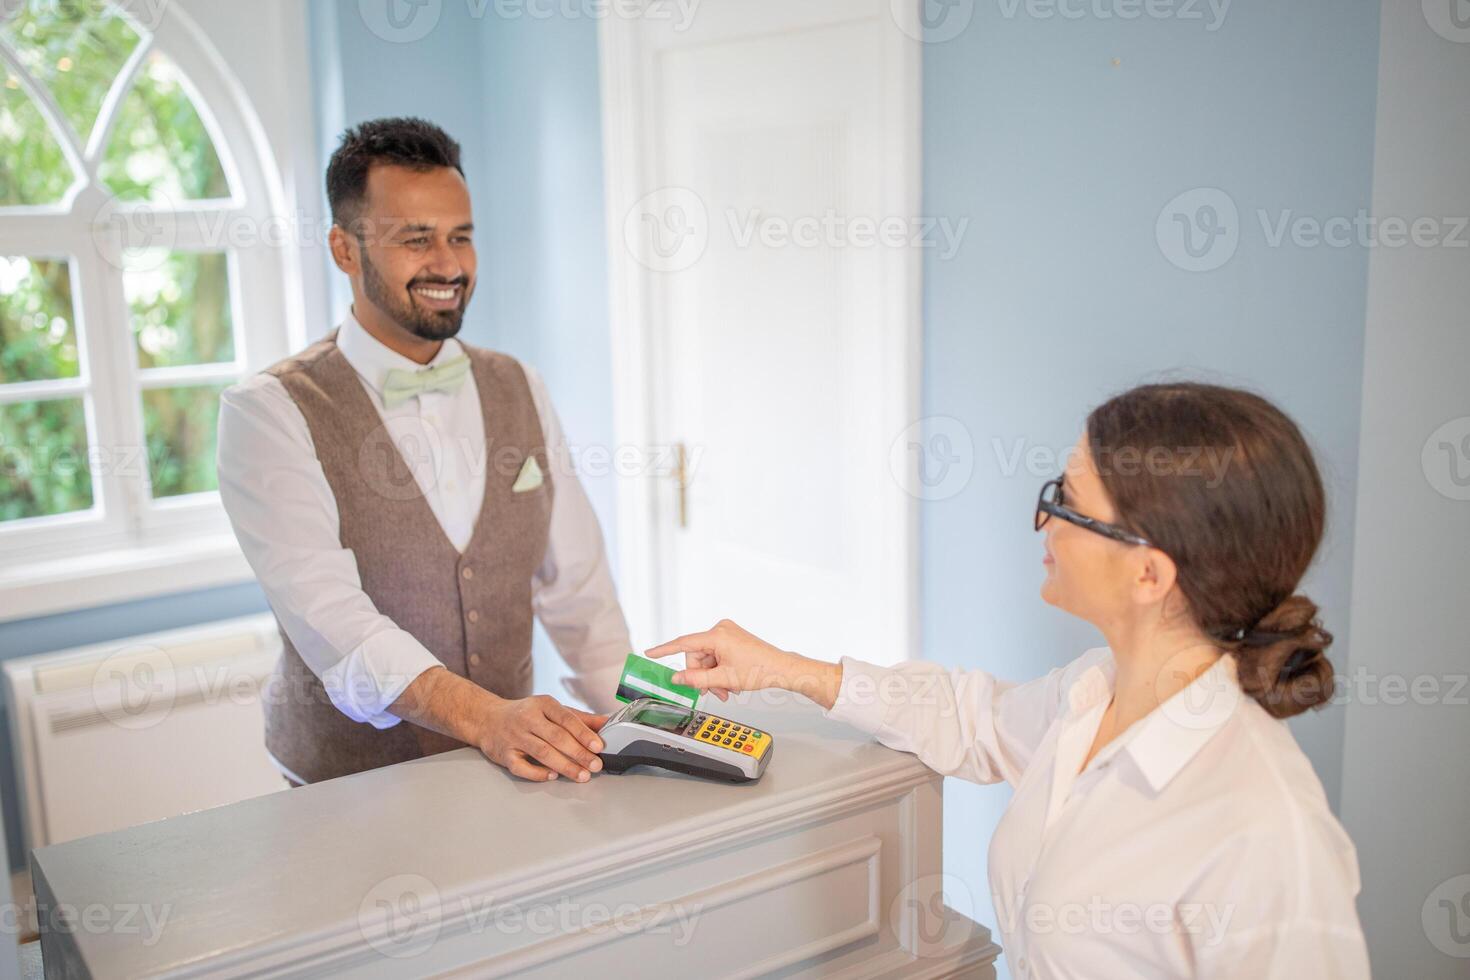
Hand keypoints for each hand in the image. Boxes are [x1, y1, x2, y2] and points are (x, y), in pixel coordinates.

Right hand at [476, 695, 607, 782]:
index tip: (598, 746)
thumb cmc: (525, 714)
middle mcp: (528, 719)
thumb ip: (580, 718)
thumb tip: (608, 722)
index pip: (566, 719)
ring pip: (542, 752)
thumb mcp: (551, 710)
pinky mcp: (504, 754)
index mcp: (542, 704)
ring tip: (581, 775)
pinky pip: (521, 766)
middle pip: (556, 737)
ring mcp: (514, 736)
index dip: (583, 733)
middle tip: (595, 765)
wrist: (486, 718)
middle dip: (578, 753)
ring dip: (564, 766)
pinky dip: (537, 772)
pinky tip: (552, 776)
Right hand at [645, 619, 841, 708]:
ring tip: (726, 690)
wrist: (782, 669)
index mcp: (717, 635)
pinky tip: (730, 681)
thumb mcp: (724, 679)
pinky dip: (719, 669)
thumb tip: (678, 678)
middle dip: (702, 675)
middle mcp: (721, 629)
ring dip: (712, 676)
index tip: (650, 653)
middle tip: (713, 692)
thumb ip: (696, 679)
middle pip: (696, 655)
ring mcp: (728, 632)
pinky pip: (716, 654)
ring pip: (706, 658)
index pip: (683, 643)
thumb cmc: (760, 670)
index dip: (664, 650)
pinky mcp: (732, 638)